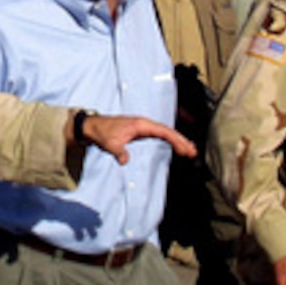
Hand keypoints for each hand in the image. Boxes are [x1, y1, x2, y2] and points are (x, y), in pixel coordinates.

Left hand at [79, 115, 196, 164]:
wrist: (93, 127)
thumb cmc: (101, 132)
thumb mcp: (109, 143)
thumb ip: (118, 151)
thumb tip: (125, 160)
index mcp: (140, 124)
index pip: (163, 131)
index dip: (175, 139)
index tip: (184, 148)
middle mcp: (144, 124)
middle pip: (167, 131)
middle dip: (181, 141)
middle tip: (193, 151)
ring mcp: (143, 127)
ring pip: (164, 133)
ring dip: (177, 140)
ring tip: (190, 150)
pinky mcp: (140, 132)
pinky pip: (159, 135)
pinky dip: (168, 141)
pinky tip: (175, 147)